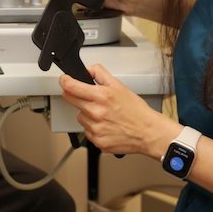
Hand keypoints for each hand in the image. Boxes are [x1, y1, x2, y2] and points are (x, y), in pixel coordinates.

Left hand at [59, 64, 180, 158]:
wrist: (148, 132)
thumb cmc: (136, 111)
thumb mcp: (119, 86)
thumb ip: (100, 74)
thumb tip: (88, 70)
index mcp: (101, 97)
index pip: (71, 87)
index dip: (65, 81)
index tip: (64, 80)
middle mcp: (96, 113)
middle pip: (70, 100)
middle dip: (75, 95)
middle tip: (88, 97)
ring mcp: (96, 129)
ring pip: (80, 116)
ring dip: (87, 114)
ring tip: (104, 115)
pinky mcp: (97, 141)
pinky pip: (87, 131)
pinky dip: (94, 128)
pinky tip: (106, 125)